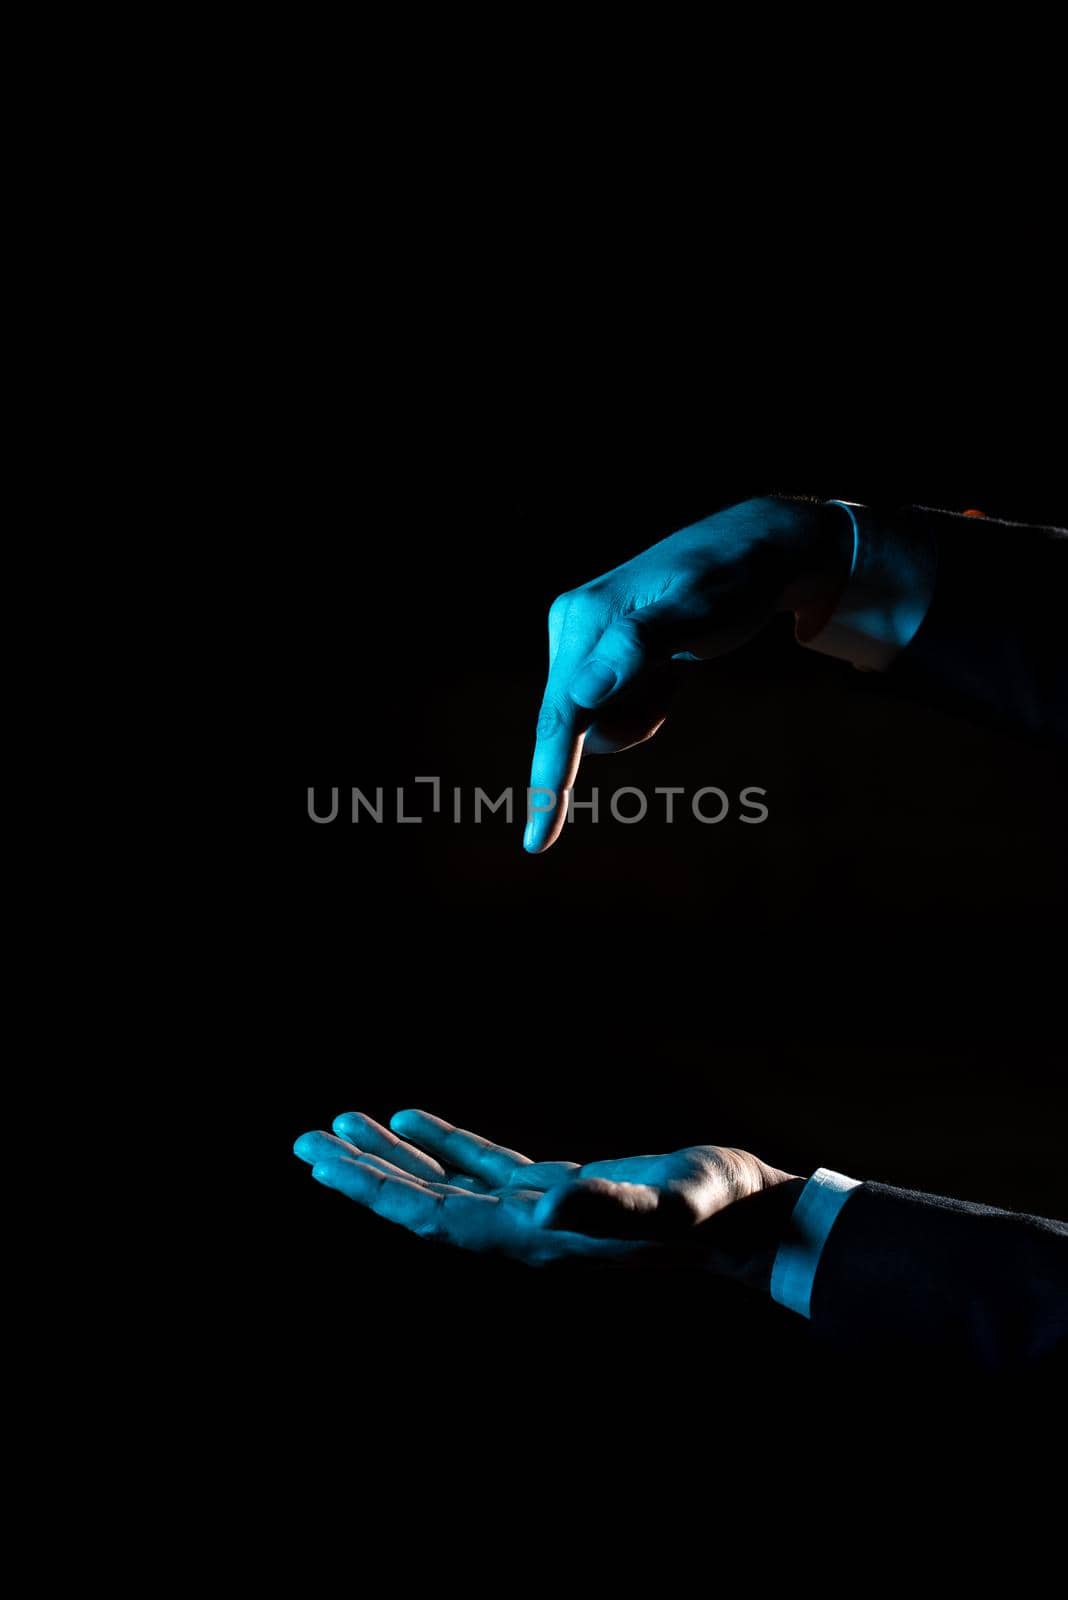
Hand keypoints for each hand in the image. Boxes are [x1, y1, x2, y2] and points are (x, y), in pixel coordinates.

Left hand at [294, 1109, 799, 1280]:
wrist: (750, 1221)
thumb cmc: (713, 1212)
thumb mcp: (667, 1204)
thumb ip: (608, 1205)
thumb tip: (545, 1202)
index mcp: (534, 1239)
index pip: (432, 1217)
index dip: (375, 1191)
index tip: (322, 1163)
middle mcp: (523, 1233)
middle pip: (421, 1206)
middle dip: (360, 1174)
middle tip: (304, 1142)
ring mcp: (538, 1213)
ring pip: (444, 1185)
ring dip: (390, 1159)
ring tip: (338, 1126)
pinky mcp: (558, 1190)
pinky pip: (483, 1167)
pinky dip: (443, 1145)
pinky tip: (411, 1122)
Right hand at [525, 494, 851, 851]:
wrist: (758, 550)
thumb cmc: (731, 581)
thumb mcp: (696, 612)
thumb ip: (635, 648)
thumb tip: (580, 694)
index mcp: (583, 620)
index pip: (559, 715)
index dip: (547, 781)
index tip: (536, 843)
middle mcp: (572, 628)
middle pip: (578, 724)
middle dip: (629, 722)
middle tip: (674, 677)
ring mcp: (586, 642)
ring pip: (598, 722)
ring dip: (640, 714)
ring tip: (675, 670)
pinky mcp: (604, 653)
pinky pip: (615, 709)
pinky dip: (646, 704)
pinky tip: (670, 670)